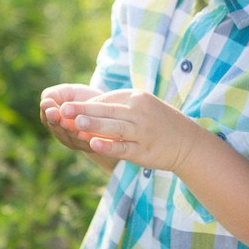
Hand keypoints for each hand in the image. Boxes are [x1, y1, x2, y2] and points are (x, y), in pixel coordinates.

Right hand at [39, 83, 102, 153]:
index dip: (46, 110)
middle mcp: (63, 135)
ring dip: (68, 129)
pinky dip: (86, 139)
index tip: (47, 102)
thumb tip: (46, 98)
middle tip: (52, 112)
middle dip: (55, 120)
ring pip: (71, 136)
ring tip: (65, 120)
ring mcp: (76, 143)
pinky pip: (88, 143)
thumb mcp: (68, 92)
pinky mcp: (91, 147)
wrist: (106, 109)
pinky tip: (85, 132)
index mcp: (54, 122)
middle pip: (57, 128)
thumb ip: (55, 94)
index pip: (47, 118)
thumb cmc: (83, 98)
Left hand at [58, 89, 202, 171]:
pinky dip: (108, 146)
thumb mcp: (139, 106)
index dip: (86, 104)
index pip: (107, 99)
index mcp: (136, 98)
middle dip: (84, 110)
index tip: (66, 107)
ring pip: (114, 128)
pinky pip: (123, 148)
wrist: (185, 141)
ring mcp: (142, 132)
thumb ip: (116, 106)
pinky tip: (93, 144)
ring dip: (94, 125)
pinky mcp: (143, 151)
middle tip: (63, 110)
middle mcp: (139, 113)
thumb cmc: (156, 122)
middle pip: (108, 111)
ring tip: (75, 124)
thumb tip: (85, 109)